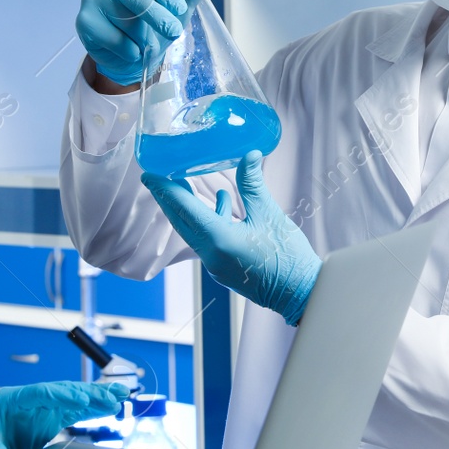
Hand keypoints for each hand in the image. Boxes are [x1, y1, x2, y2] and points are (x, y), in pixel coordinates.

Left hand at [0, 382, 127, 448]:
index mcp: (11, 400)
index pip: (42, 392)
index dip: (63, 395)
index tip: (82, 399)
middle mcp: (29, 401)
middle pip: (63, 391)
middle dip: (89, 392)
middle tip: (113, 394)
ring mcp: (41, 410)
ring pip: (73, 399)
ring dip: (96, 398)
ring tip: (121, 395)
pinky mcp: (49, 421)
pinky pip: (75, 413)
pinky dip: (92, 410)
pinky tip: (110, 408)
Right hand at [76, 0, 218, 85]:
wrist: (134, 52)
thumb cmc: (155, 18)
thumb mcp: (178, 0)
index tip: (180, 7)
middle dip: (158, 17)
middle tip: (174, 31)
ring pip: (123, 19)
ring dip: (143, 37)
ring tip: (150, 43)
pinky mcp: (84, 21)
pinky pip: (111, 37)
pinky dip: (128, 49)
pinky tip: (133, 51)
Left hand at [142, 151, 319, 325]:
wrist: (300, 294)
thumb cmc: (287, 258)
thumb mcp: (270, 215)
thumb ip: (253, 185)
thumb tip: (249, 155)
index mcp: (218, 239)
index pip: (183, 209)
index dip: (165, 189)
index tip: (149, 174)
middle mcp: (210, 254)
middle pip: (181, 221)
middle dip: (168, 198)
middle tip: (157, 176)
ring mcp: (215, 265)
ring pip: (192, 231)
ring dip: (187, 209)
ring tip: (184, 185)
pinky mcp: (223, 269)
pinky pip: (206, 240)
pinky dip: (206, 221)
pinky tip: (220, 203)